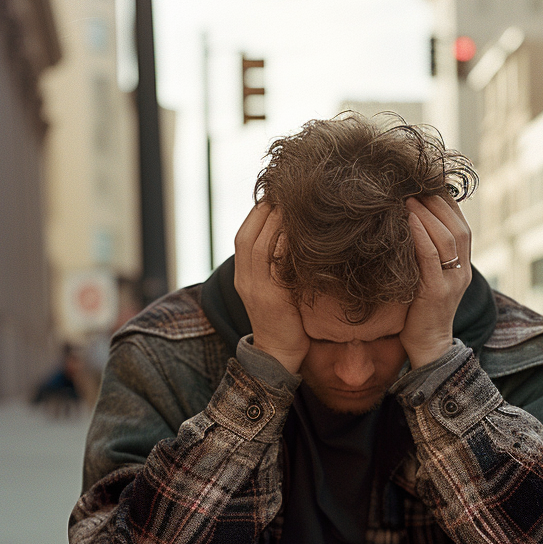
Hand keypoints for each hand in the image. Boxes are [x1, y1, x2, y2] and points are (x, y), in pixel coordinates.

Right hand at [234, 204, 309, 373]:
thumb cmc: (283, 317)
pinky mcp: (271, 299)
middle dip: (269, 209)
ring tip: (295, 202)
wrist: (278, 353)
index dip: (262, 209)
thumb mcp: (273, 285)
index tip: (282, 193)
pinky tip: (298, 232)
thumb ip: (276, 262)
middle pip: (251, 233)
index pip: (247, 231)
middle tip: (291, 189)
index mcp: (243, 271)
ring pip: (259, 245)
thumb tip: (293, 234)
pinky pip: (275, 266)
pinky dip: (284, 246)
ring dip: (276, 222)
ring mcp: (255, 287)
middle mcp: (244, 276)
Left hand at [401, 195, 471, 368]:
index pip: (461, 225)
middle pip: (457, 226)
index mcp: (463, 266)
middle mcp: (463, 271)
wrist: (428, 347)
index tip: (424, 183)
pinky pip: (431, 257)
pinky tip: (407, 220)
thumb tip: (407, 226)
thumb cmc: (420, 312)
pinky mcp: (437, 292)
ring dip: (426, 214)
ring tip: (406, 197)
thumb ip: (425, 255)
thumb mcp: (427, 278)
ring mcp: (453, 281)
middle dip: (436, 202)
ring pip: (447, 238)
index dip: (446, 202)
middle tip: (412, 184)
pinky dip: (420, 235)